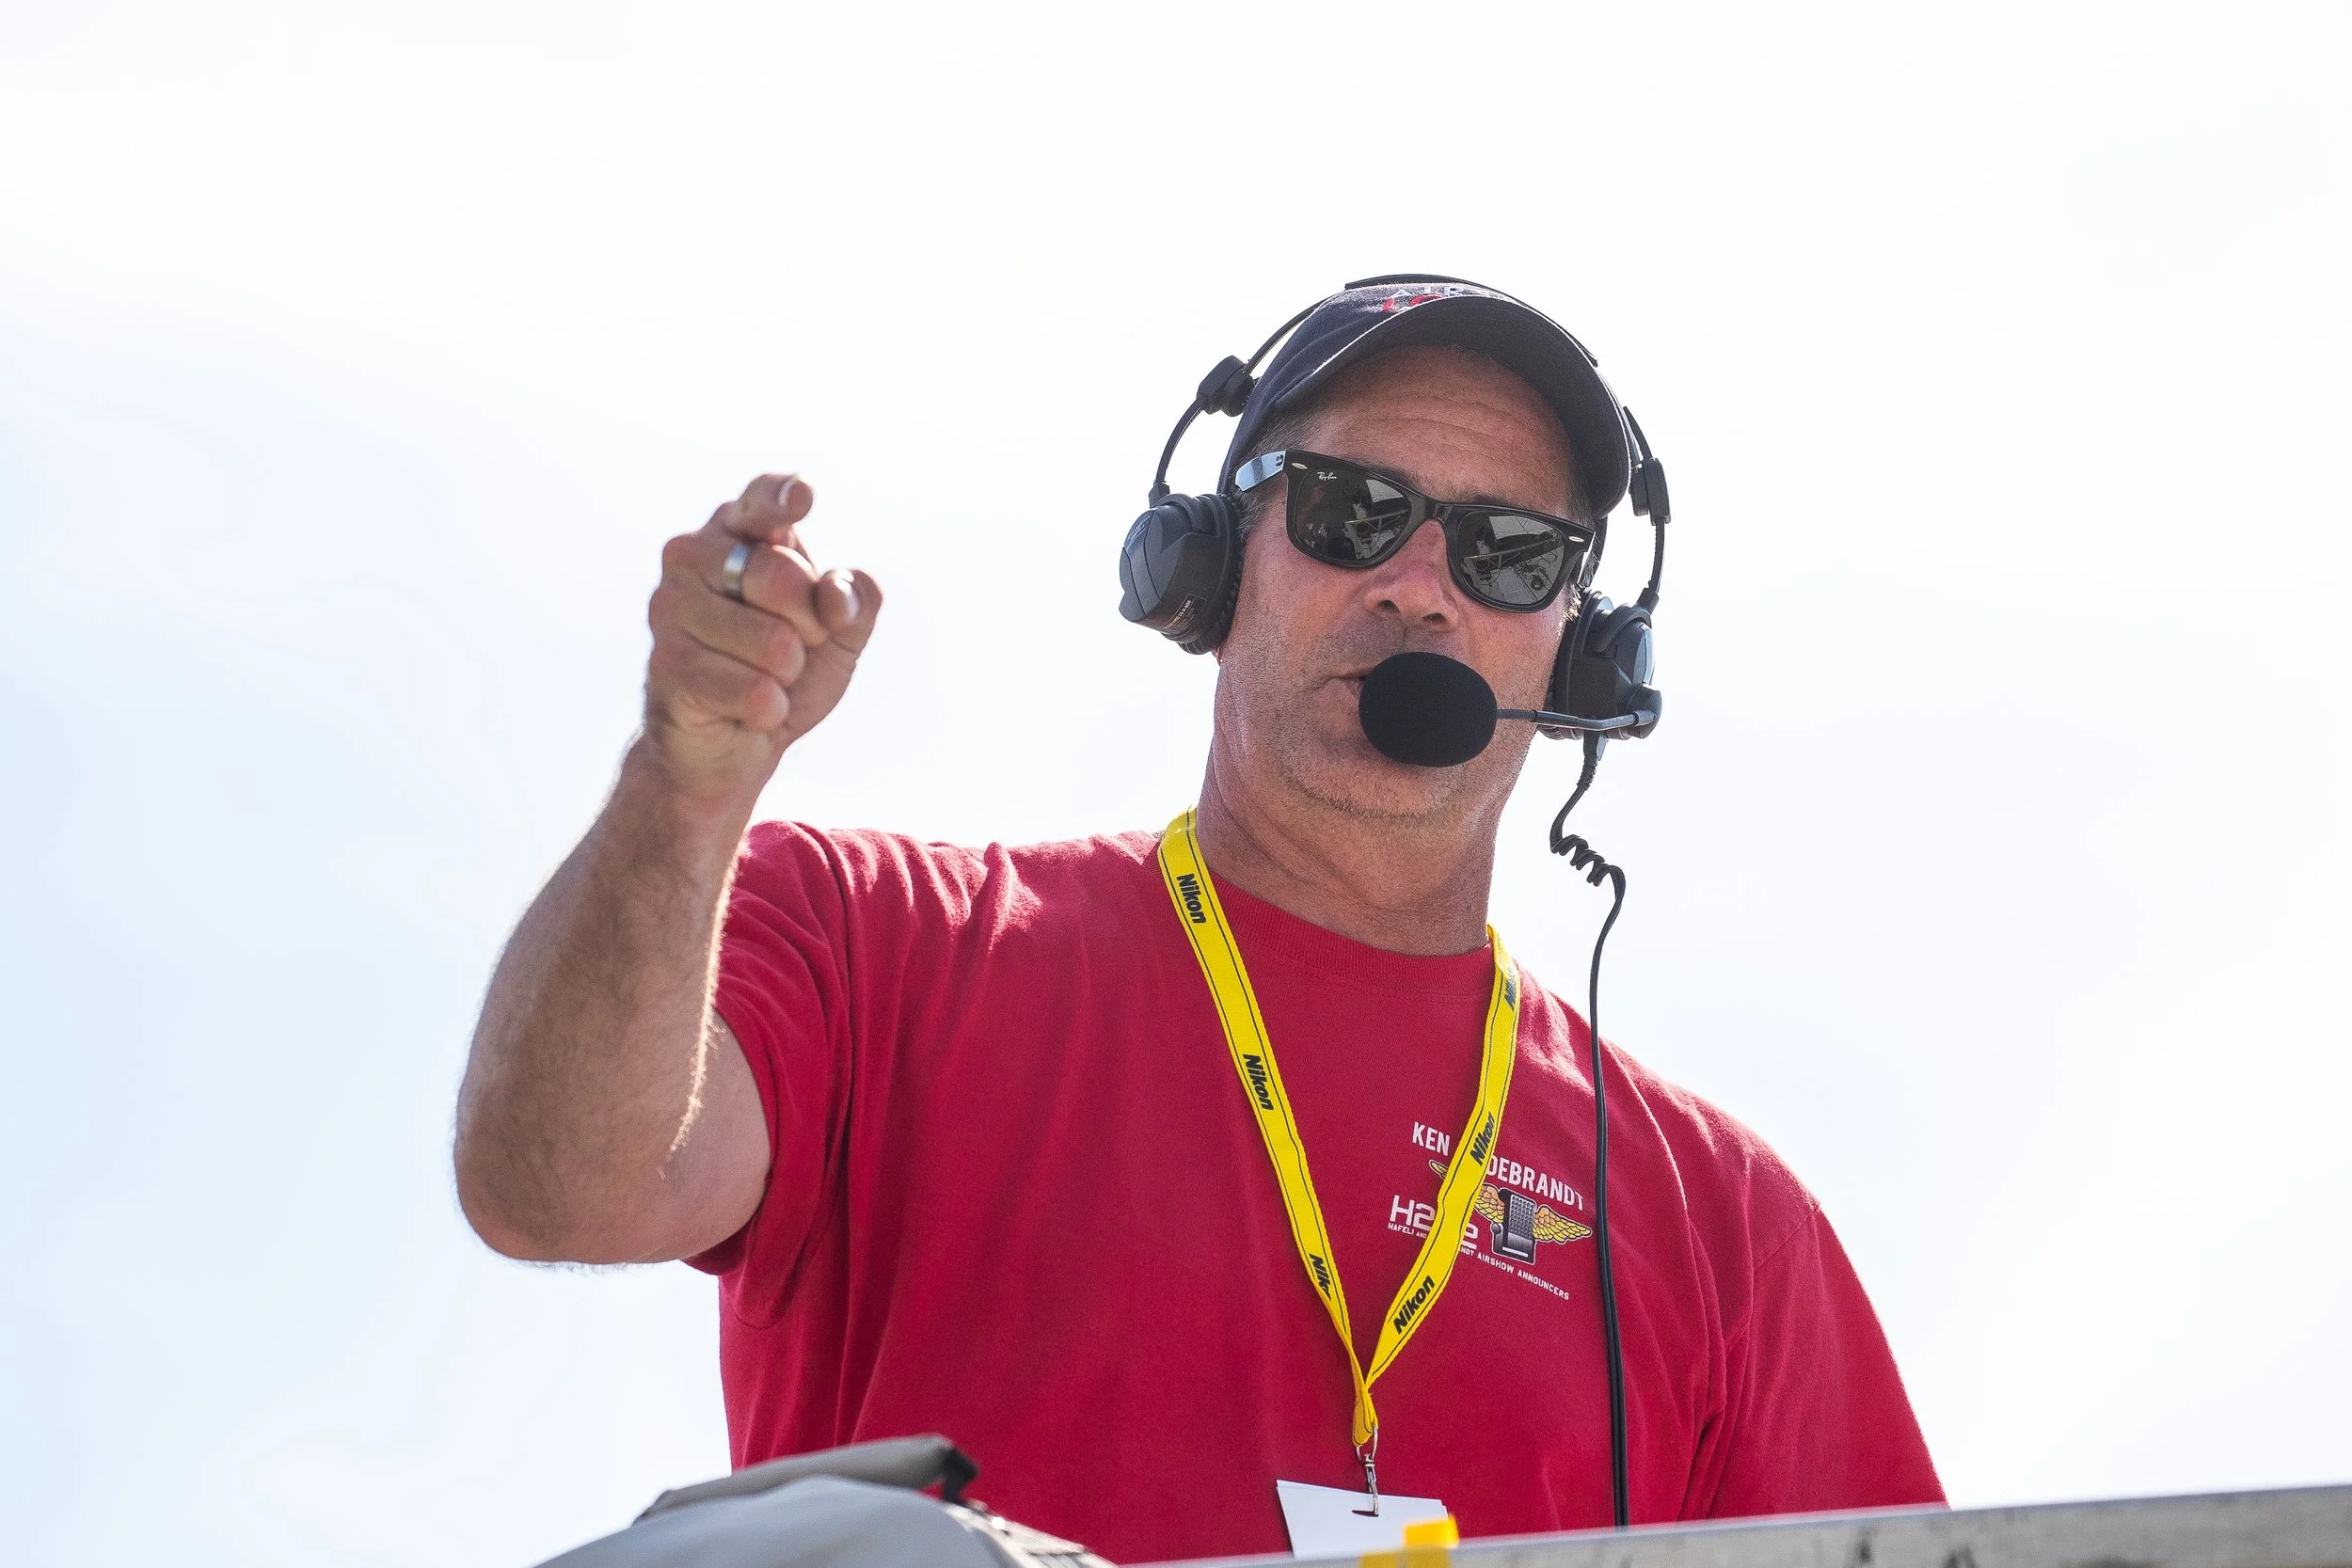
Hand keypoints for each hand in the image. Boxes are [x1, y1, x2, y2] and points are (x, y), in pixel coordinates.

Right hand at [640, 473, 881, 809]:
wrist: (736, 743)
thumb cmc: (785, 672)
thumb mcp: (839, 635)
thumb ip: (855, 602)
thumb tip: (839, 595)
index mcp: (736, 533)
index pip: (761, 502)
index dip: (781, 498)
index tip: (802, 496)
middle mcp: (692, 556)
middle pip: (781, 576)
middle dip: (809, 626)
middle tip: (790, 650)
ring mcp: (670, 607)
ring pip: (773, 642)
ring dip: (786, 675)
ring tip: (762, 678)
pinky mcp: (666, 663)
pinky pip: (754, 689)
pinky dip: (768, 709)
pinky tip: (745, 710)